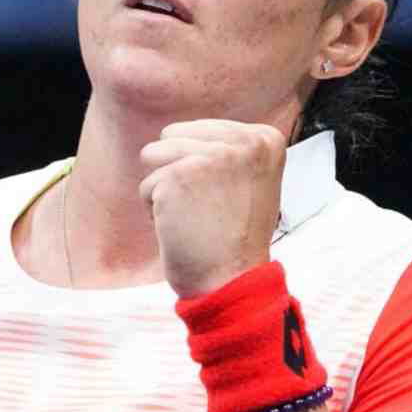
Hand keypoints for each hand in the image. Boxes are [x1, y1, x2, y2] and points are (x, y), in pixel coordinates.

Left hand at [137, 119, 284, 297]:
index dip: (200, 167)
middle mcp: (245, 142)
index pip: (199, 129)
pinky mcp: (180, 175)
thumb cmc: (233, 237)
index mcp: (265, 139)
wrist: (232, 282)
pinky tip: (184, 228)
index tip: (226, 198)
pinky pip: (146, 186)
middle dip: (177, 173)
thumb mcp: (247, 179)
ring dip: (164, 190)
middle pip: (173, 137)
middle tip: (208, 208)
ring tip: (194, 215)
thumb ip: (227, 148)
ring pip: (154, 156)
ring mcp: (213, 156)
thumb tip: (178, 130)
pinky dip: (155, 212)